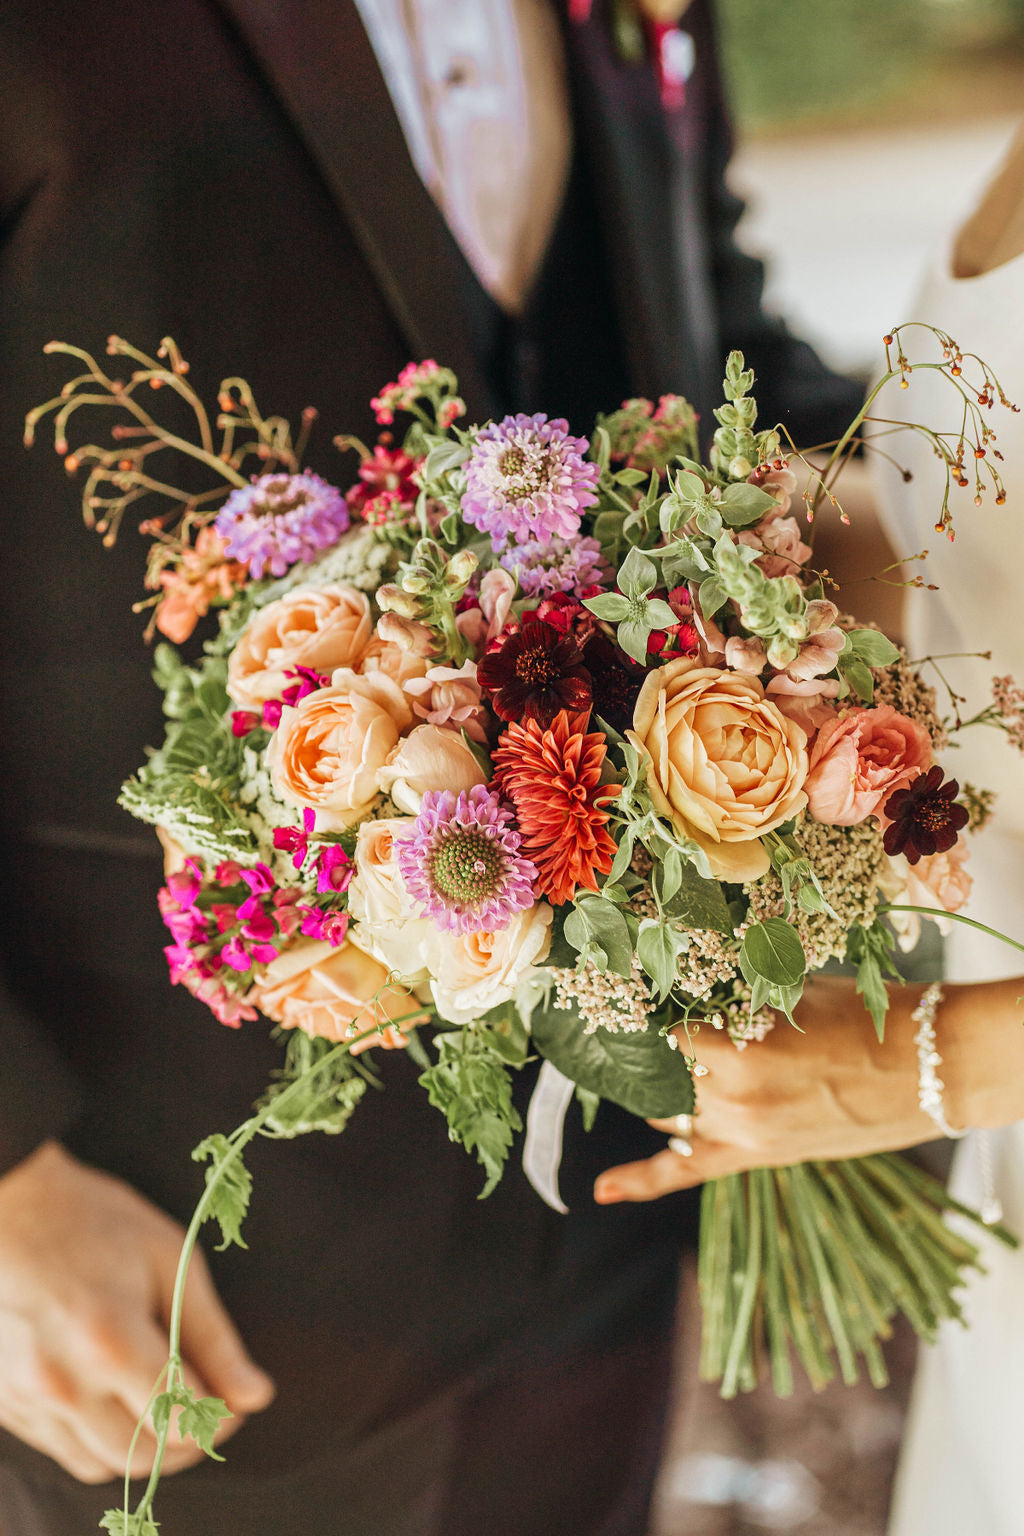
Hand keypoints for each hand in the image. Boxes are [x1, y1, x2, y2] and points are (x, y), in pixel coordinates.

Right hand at [0, 1141, 274, 1482]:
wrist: (12, 1206)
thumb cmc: (94, 1222)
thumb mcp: (170, 1261)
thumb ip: (214, 1337)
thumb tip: (255, 1394)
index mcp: (111, 1342)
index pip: (181, 1419)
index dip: (219, 1417)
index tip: (233, 1400)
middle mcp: (63, 1382)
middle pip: (143, 1456)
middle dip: (186, 1439)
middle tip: (204, 1402)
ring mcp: (27, 1398)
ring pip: (102, 1463)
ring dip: (143, 1444)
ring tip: (160, 1397)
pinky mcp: (6, 1403)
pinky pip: (64, 1450)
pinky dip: (99, 1437)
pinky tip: (115, 1395)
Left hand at [593, 972, 1023, 1203]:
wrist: (928, 1069)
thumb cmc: (865, 1017)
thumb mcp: (794, 992)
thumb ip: (739, 996)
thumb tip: (694, 983)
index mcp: (740, 1047)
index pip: (664, 1028)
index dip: (647, 1010)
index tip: (631, 991)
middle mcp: (731, 1094)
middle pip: (661, 1070)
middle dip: (648, 1048)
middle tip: (632, 1025)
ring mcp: (741, 1131)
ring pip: (669, 1111)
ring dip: (658, 1088)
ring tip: (642, 1065)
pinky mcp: (755, 1155)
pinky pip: (686, 1172)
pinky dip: (640, 1181)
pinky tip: (600, 1190)